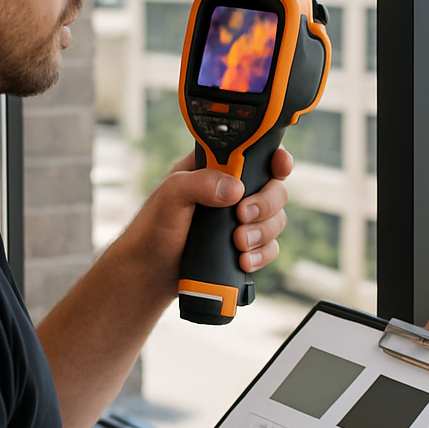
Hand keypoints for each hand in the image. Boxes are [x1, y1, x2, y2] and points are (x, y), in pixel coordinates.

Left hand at [128, 147, 292, 299]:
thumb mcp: (169, 197)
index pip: (255, 154)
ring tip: (239, 244)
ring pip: (276, 219)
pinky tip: (244, 260)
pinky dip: (263, 254)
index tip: (280, 168)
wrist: (148, 273)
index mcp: (216, 168)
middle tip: (242, 216)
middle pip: (274, 188)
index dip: (275, 158)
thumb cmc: (151, 229)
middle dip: (266, 204)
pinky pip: (269, 247)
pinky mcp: (243, 246)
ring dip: (263, 233)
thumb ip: (199, 184)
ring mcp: (239, 220)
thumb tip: (234, 189)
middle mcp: (232, 191)